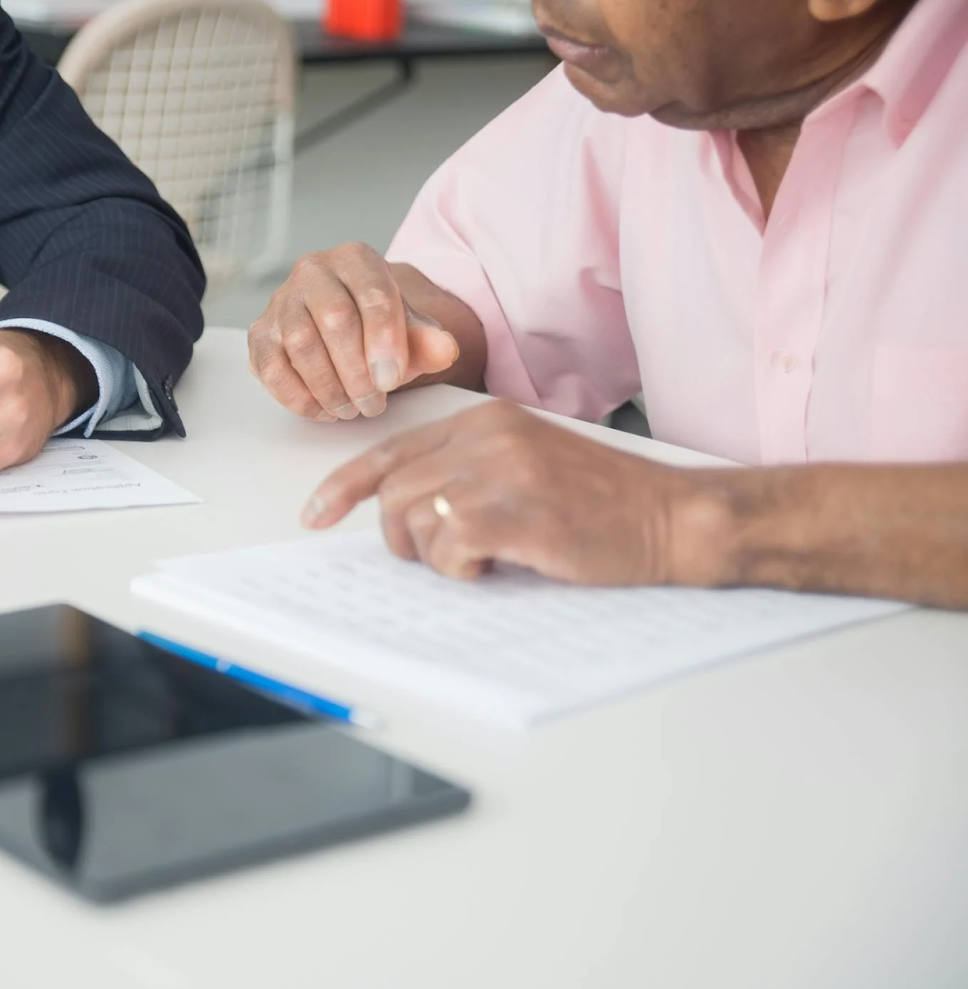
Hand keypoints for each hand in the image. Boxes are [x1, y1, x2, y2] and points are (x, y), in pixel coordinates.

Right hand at [249, 243, 460, 422]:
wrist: (346, 331)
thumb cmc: (378, 330)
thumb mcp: (410, 333)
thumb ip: (428, 340)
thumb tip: (443, 349)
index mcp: (356, 259)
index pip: (372, 294)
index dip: (384, 340)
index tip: (392, 380)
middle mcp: (313, 271)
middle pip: (334, 319)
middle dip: (356, 371)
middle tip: (373, 403)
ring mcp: (281, 302)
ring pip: (300, 344)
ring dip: (329, 387)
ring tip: (351, 408)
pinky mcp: (260, 335)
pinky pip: (272, 369)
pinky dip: (299, 397)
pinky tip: (324, 409)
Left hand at [301, 402, 729, 585]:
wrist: (671, 517)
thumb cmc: (601, 503)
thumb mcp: (526, 464)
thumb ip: (467, 472)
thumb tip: (404, 512)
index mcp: (484, 420)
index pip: (391, 451)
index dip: (345, 487)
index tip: (316, 514)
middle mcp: (486, 436)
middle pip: (394, 494)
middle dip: (404, 539)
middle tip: (447, 557)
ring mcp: (502, 471)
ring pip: (413, 521)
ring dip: (436, 557)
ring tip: (484, 558)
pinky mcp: (516, 511)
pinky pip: (446, 545)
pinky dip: (459, 568)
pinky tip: (495, 565)